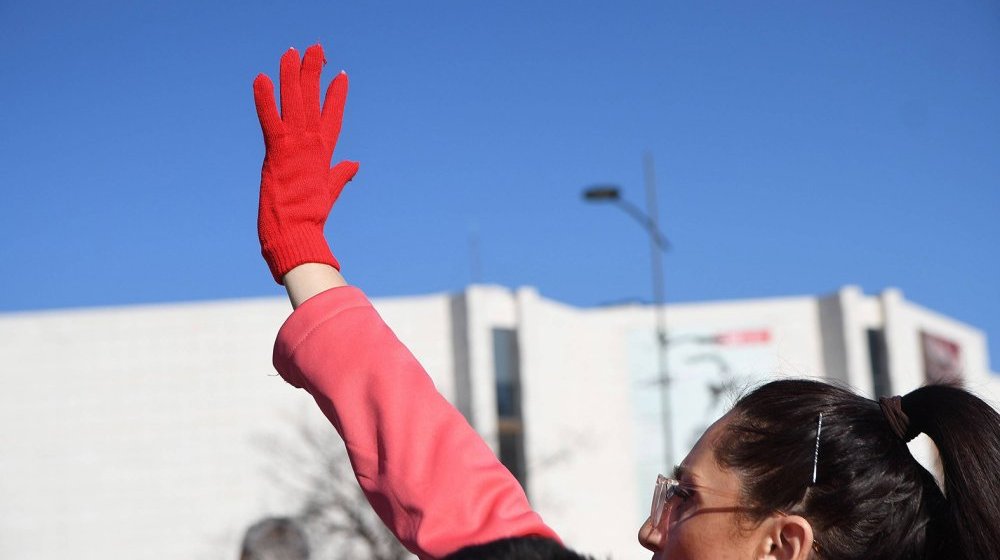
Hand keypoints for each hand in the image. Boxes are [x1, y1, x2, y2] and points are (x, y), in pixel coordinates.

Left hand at [254, 44, 358, 283]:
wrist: (297, 237)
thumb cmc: (309, 221)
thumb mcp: (328, 193)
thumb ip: (340, 174)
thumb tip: (355, 164)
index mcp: (323, 155)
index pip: (332, 117)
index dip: (336, 96)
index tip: (341, 75)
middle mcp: (311, 147)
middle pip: (313, 102)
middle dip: (314, 73)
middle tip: (316, 48)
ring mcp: (296, 148)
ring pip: (294, 103)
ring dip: (292, 76)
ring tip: (292, 52)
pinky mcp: (278, 153)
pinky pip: (270, 120)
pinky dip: (265, 100)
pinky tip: (261, 78)